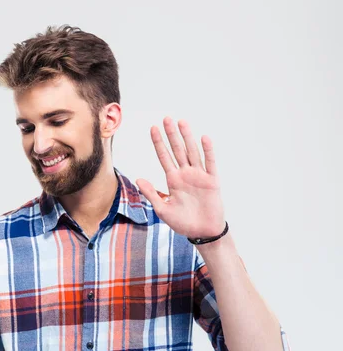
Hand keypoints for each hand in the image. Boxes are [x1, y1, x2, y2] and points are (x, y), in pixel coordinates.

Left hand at [136, 116, 225, 237]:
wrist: (202, 233)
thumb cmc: (183, 223)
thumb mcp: (162, 209)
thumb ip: (151, 193)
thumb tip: (138, 179)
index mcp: (173, 180)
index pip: (164, 157)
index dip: (158, 143)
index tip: (153, 128)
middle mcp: (185, 174)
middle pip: (177, 150)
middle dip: (171, 135)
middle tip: (166, 118)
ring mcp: (199, 176)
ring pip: (192, 152)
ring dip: (187, 137)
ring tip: (182, 122)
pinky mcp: (212, 181)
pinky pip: (210, 163)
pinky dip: (208, 151)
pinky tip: (204, 138)